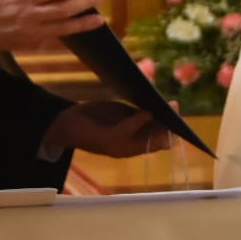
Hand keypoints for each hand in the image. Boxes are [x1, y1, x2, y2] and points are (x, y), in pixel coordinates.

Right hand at [44, 101, 168, 156]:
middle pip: (160, 129)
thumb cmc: (84, 134)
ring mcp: (131, 122)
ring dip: (161, 107)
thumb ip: (129, 127)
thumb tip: (151, 114)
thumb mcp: (106, 136)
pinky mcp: (126, 110)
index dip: (168, 134)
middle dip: (168, 118)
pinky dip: (150, 98)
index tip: (174, 121)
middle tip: (174, 104)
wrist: (67, 124)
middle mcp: (135, 137)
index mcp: (131, 148)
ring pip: (154, 116)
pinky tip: (155, 91)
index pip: (157, 143)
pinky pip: (143, 105)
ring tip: (170, 100)